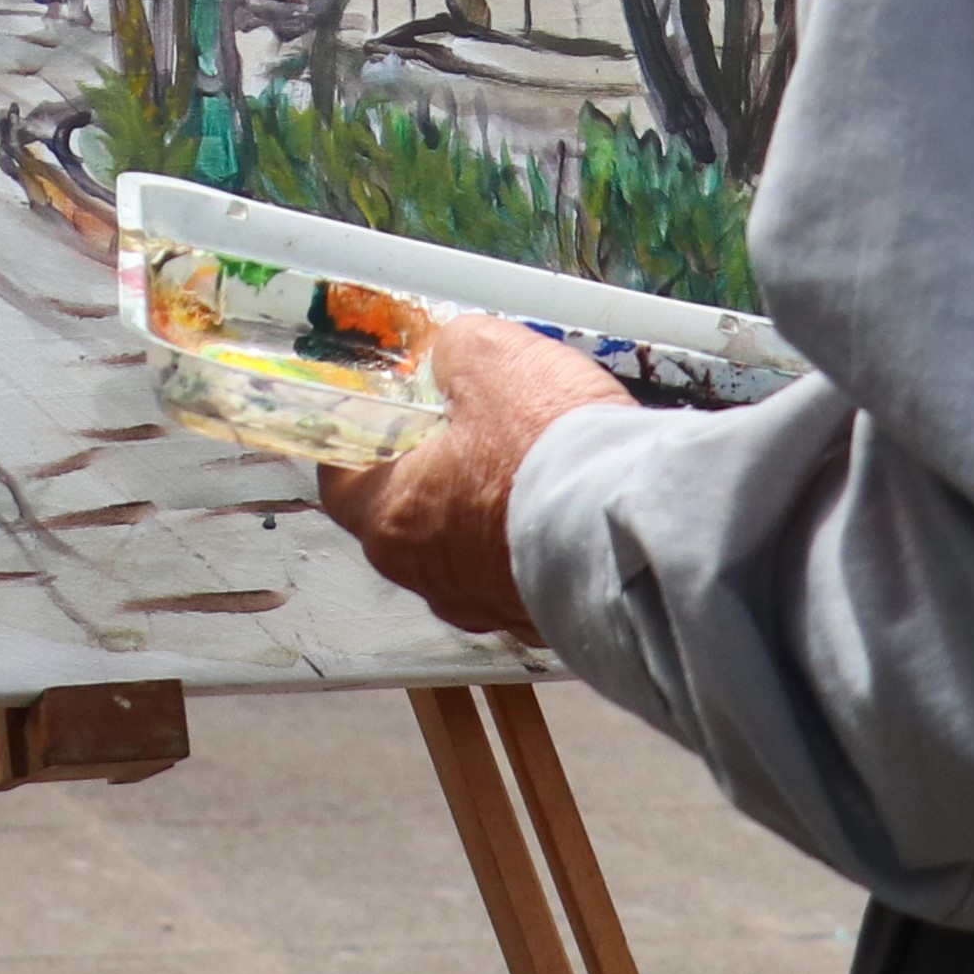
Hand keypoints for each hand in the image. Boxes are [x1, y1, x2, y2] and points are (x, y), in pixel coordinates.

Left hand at [312, 310, 629, 642]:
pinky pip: (524, 571)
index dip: (360, 438)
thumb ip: (452, 353)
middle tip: (471, 425)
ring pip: (470, 547)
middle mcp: (428, 578)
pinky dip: (535, 539)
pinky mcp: (542, 620)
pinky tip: (566, 502)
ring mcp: (487, 607)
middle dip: (435, 467)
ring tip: (531, 460)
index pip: (340, 481)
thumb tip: (451, 358)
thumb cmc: (543, 446)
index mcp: (390, 519)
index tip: (384, 410)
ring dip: (489, 507)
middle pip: (410, 513)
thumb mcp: (487, 356)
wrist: (633, 530)